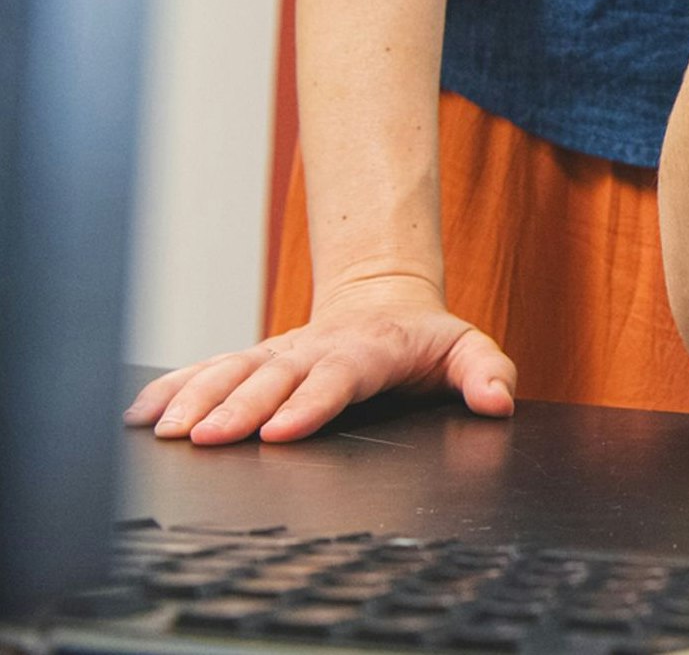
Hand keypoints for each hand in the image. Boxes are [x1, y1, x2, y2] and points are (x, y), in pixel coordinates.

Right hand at [123, 275, 514, 444]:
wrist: (385, 300)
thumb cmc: (425, 338)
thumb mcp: (468, 348)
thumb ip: (487, 373)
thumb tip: (497, 401)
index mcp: (369, 349)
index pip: (338, 377)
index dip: (310, 402)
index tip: (280, 429)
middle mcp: (316, 349)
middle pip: (274, 377)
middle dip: (238, 407)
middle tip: (205, 437)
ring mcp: (281, 353)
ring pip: (234, 371)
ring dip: (197, 398)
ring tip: (164, 429)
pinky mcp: (256, 360)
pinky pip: (209, 370)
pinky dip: (174, 388)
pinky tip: (142, 412)